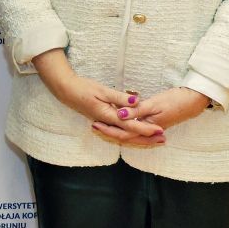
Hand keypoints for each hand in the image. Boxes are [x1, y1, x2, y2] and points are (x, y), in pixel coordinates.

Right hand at [31, 49, 164, 142]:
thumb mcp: (101, 90)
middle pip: (129, 135)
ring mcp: (105, 122)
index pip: (130, 125)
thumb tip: (136, 101)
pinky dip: (131, 132)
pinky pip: (120, 130)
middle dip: (146, 138)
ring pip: (125, 134)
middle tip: (163, 139)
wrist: (65, 90)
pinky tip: (138, 131)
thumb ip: (119, 97)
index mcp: (107, 115)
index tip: (159, 130)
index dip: (145, 128)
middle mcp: (107, 122)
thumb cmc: (83, 88)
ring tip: (155, 138)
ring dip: (140, 137)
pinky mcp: (104, 120)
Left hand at [94, 87, 209, 145]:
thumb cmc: (176, 100)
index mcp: (148, 127)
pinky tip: (121, 121)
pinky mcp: (155, 121)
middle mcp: (150, 129)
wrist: (195, 99)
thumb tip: (119, 116)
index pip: (124, 133)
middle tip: (94, 126)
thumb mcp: (154, 104)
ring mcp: (153, 126)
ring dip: (118, 130)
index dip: (109, 129)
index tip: (95, 124)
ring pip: (131, 132)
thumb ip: (136, 111)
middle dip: (110, 131)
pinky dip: (127, 126)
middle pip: (126, 135)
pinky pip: (137, 127)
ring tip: (103, 125)